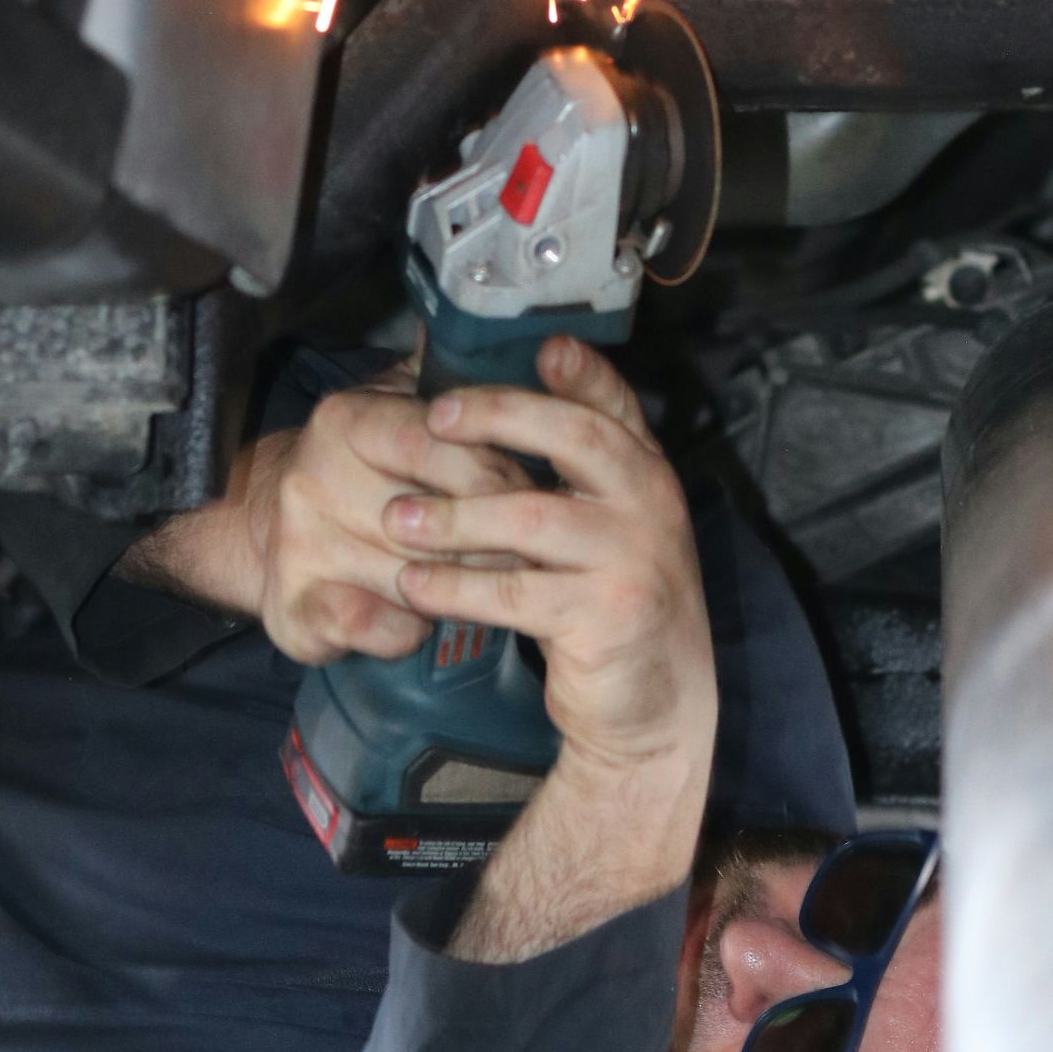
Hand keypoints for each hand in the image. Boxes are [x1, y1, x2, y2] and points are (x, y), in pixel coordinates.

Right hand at [119, 358, 531, 664]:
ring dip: (461, 589)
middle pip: (434, 519)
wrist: (268, 530)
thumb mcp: (399, 405)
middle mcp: (312, 480)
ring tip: (484, 583)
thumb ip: (450, 376)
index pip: (437, 443)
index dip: (496, 472)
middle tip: (527, 549)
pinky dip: (410, 630)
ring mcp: (299, 547)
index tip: (532, 490)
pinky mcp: (294, 609)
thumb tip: (518, 333)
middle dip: (492, 539)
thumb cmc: (365, 467)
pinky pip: (377, 629)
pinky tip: (423, 619)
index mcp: (347, 420)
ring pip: (415, 579)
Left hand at [385, 337, 717, 773]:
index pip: (617, 405)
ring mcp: (636, 559)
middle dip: (498, 417)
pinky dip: (456, 587)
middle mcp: (653, 504)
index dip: (581, 370)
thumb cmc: (612, 604)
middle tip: (430, 420)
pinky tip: (415, 585)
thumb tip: (500, 410)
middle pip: (575, 436)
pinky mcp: (608, 616)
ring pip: (530, 517)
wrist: (655, 704)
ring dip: (453, 516)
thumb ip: (575, 477)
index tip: (538, 347)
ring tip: (396, 520)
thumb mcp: (609, 530)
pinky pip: (514, 592)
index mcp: (649, 475)